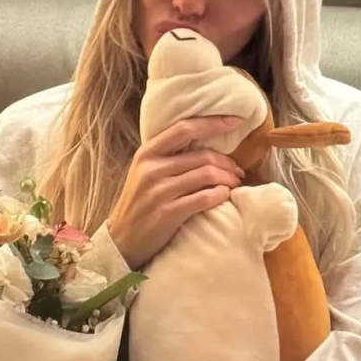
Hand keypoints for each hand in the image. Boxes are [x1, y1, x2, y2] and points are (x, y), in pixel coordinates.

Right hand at [107, 116, 244, 269]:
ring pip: (207, 175)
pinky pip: (204, 198)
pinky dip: (220, 195)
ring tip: (234, 183)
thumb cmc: (139, 202)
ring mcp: (159, 191)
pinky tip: (224, 195)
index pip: (184, 128)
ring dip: (228, 178)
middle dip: (227, 161)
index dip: (213, 123)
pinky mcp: (168, 213)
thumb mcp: (145, 172)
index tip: (236, 121)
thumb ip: (168, 155)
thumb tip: (206, 141)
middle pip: (202, 155)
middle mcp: (152, 169)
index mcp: (147, 153)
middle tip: (238, 170)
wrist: (122, 239)